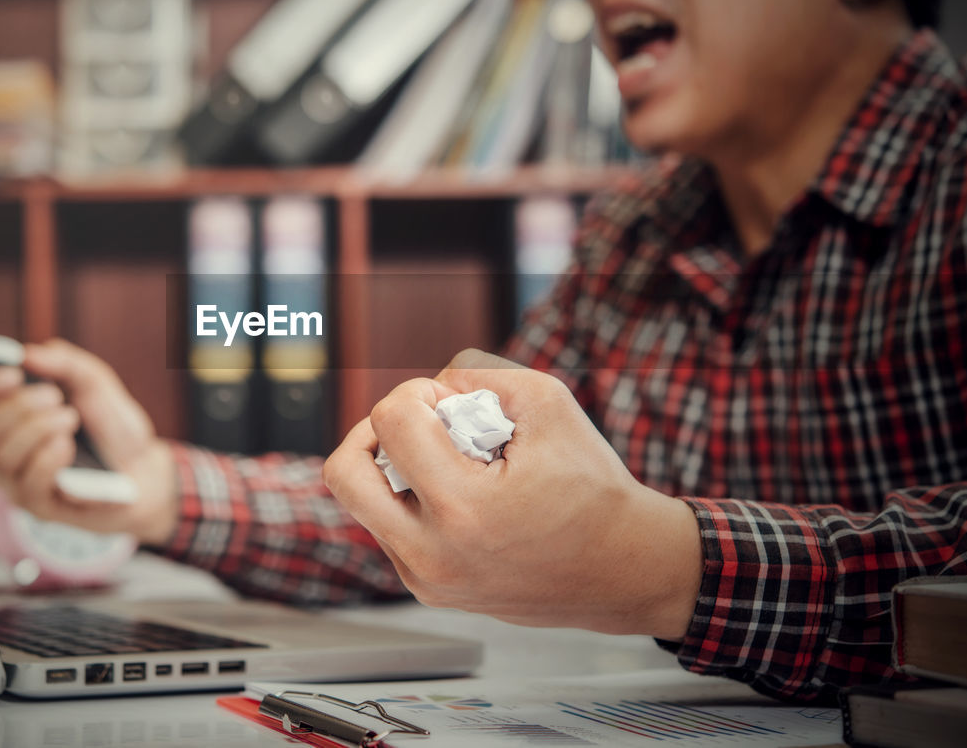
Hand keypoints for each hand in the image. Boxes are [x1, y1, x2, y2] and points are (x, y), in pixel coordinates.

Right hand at [0, 338, 178, 545]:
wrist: (144, 465)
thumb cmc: (109, 423)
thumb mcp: (93, 381)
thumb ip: (64, 362)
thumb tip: (28, 353)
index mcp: (4, 420)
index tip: (11, 372)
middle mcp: (1, 453)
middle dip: (18, 407)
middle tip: (54, 395)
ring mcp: (17, 482)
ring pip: (2, 456)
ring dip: (37, 429)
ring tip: (70, 417)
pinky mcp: (40, 507)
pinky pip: (29, 484)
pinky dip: (48, 459)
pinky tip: (68, 446)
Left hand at [323, 349, 701, 639]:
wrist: (623, 570)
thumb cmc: (593, 490)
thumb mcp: (547, 403)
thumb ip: (477, 376)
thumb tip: (431, 385)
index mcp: (464, 507)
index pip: (390, 423)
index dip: (414, 393)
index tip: (447, 401)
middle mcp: (434, 552)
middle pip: (344, 473)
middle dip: (370, 432)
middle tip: (412, 426)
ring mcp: (426, 578)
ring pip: (362, 503)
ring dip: (392, 467)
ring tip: (443, 461)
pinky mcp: (428, 589)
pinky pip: (388, 529)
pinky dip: (410, 499)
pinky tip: (457, 492)